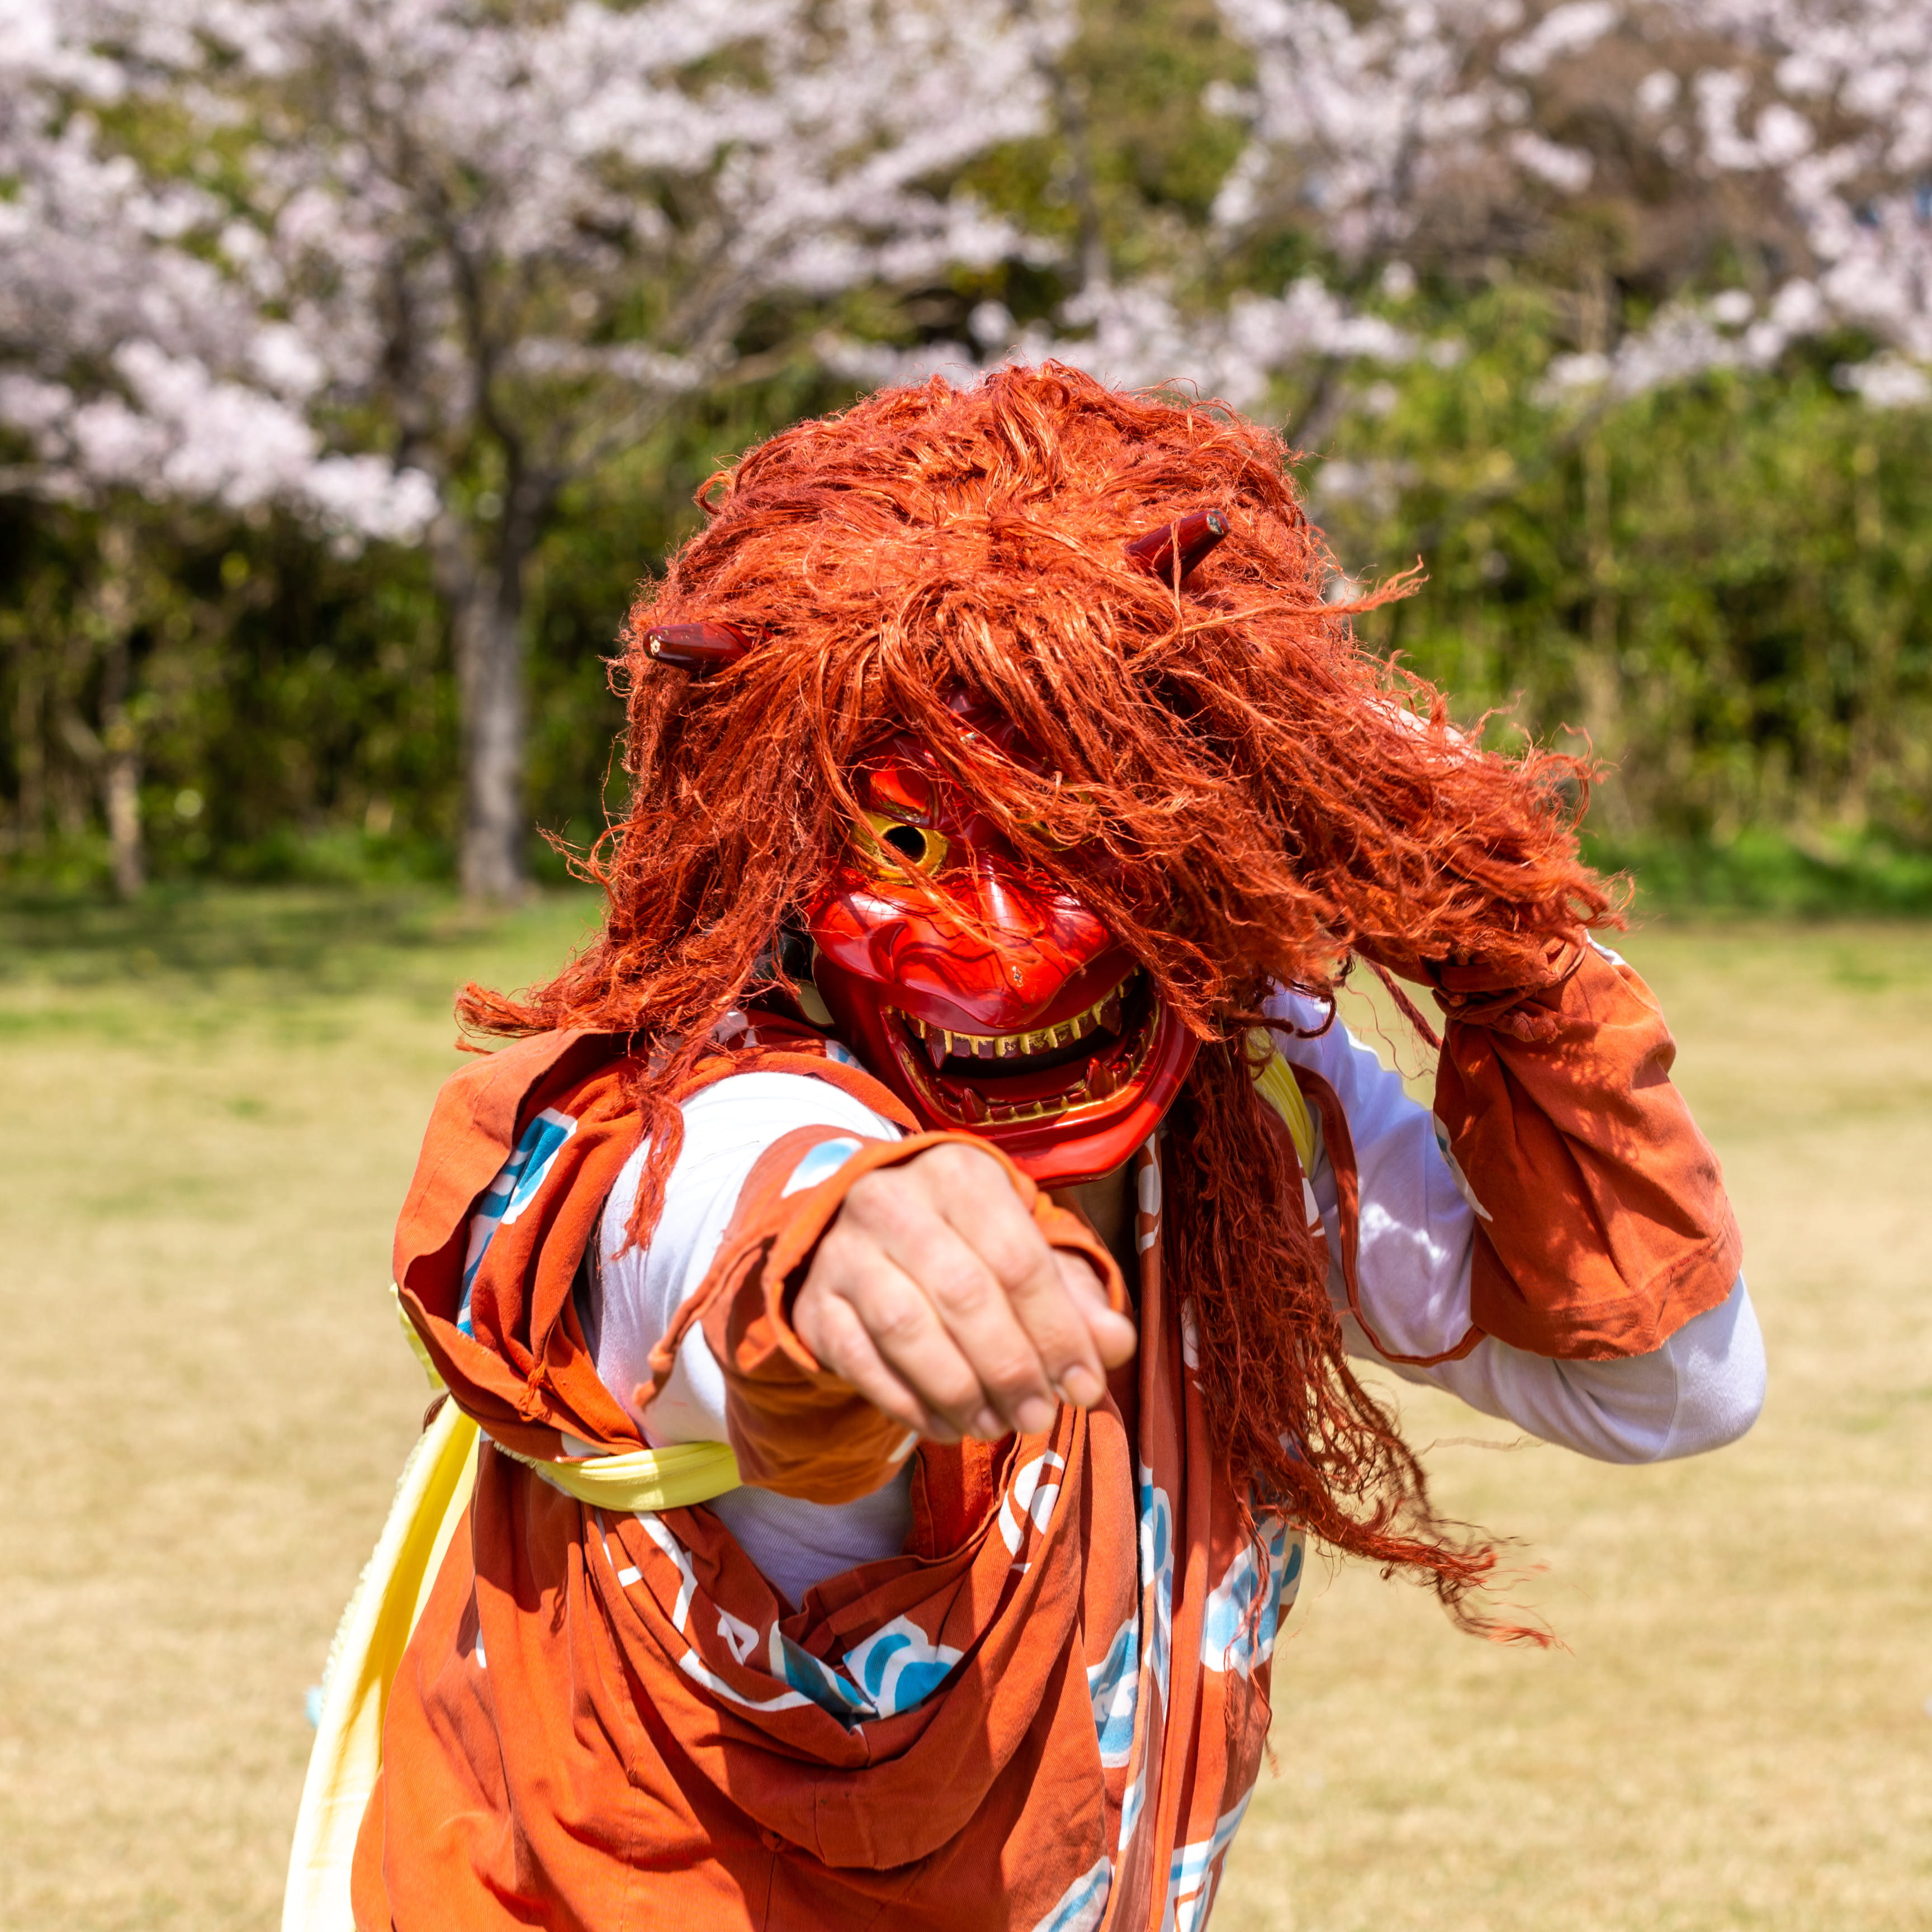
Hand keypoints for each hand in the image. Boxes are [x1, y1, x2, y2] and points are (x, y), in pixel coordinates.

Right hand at [792, 1142, 1136, 1443]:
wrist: (853, 1229)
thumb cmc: (961, 1242)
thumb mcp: (1021, 1247)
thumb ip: (1074, 1295)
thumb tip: (1114, 1345)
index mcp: (959, 1173)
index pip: (1019, 1259)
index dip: (1059, 1332)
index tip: (1087, 1386)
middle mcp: (893, 1200)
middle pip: (965, 1295)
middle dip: (1012, 1369)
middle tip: (1041, 1416)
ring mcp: (844, 1250)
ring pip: (907, 1330)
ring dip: (962, 1392)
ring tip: (997, 1425)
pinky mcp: (814, 1301)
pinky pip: (861, 1363)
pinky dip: (910, 1405)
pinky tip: (949, 1426)